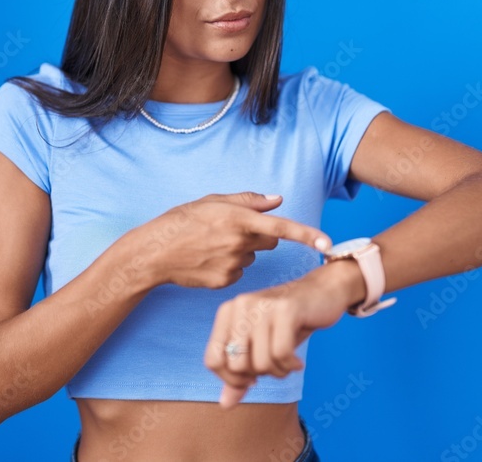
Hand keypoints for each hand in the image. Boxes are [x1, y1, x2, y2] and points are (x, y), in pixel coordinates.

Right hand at [131, 192, 331, 289]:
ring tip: (213, 245)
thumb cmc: (181, 221)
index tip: (327, 243)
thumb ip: (248, 200)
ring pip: (252, 257)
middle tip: (234, 230)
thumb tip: (277, 199)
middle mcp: (239, 243)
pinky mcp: (225, 281)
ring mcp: (232, 265)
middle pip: (270, 242)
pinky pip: (239, 272)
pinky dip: (229, 266)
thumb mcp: (212, 201)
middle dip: (260, 236)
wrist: (154, 253)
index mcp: (238, 219)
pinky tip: (208, 260)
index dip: (307, 235)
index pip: (281, 228)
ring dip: (242, 251)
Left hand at [203, 265, 356, 407]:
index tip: (252, 376)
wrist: (322, 293)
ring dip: (278, 372)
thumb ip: (241, 375)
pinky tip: (297, 362)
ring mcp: (263, 305)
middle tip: (273, 367)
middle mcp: (241, 305)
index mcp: (228, 312)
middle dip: (257, 375)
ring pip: (260, 363)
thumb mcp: (261, 347)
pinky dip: (290, 366)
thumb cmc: (288, 323)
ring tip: (287, 363)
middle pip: (236, 365)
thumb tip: (225, 404)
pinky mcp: (286, 309)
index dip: (232, 378)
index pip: (213, 360)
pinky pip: (281, 354)